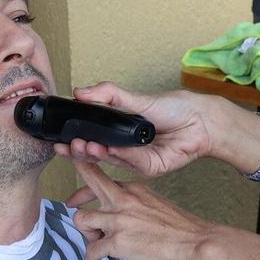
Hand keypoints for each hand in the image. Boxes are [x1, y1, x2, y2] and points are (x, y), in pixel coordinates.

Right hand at [57, 82, 255, 178]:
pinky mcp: (151, 168)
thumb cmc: (173, 108)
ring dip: (98, 154)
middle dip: (81, 151)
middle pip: (98, 154)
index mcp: (119, 133)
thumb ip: (108, 95)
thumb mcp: (136, 99)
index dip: (75, 142)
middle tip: (70, 145)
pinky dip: (121, 155)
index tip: (59, 140)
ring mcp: (138, 160)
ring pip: (113, 159)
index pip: (91, 140)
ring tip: (86, 145)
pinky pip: (133, 163)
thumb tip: (80, 91)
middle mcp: (126, 149)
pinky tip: (110, 148)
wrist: (200, 119)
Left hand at [66, 160, 221, 259]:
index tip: (81, 195)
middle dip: (76, 192)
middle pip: (89, 183)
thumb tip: (126, 221)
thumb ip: (138, 207)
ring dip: (87, 235)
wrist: (199, 244)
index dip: (89, 185)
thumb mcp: (159, 206)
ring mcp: (118, 220)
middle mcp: (123, 199)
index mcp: (135, 189)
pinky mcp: (117, 242)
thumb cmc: (186, 231)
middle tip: (68, 203)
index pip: (105, 178)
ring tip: (97, 247)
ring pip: (82, 220)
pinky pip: (91, 251)